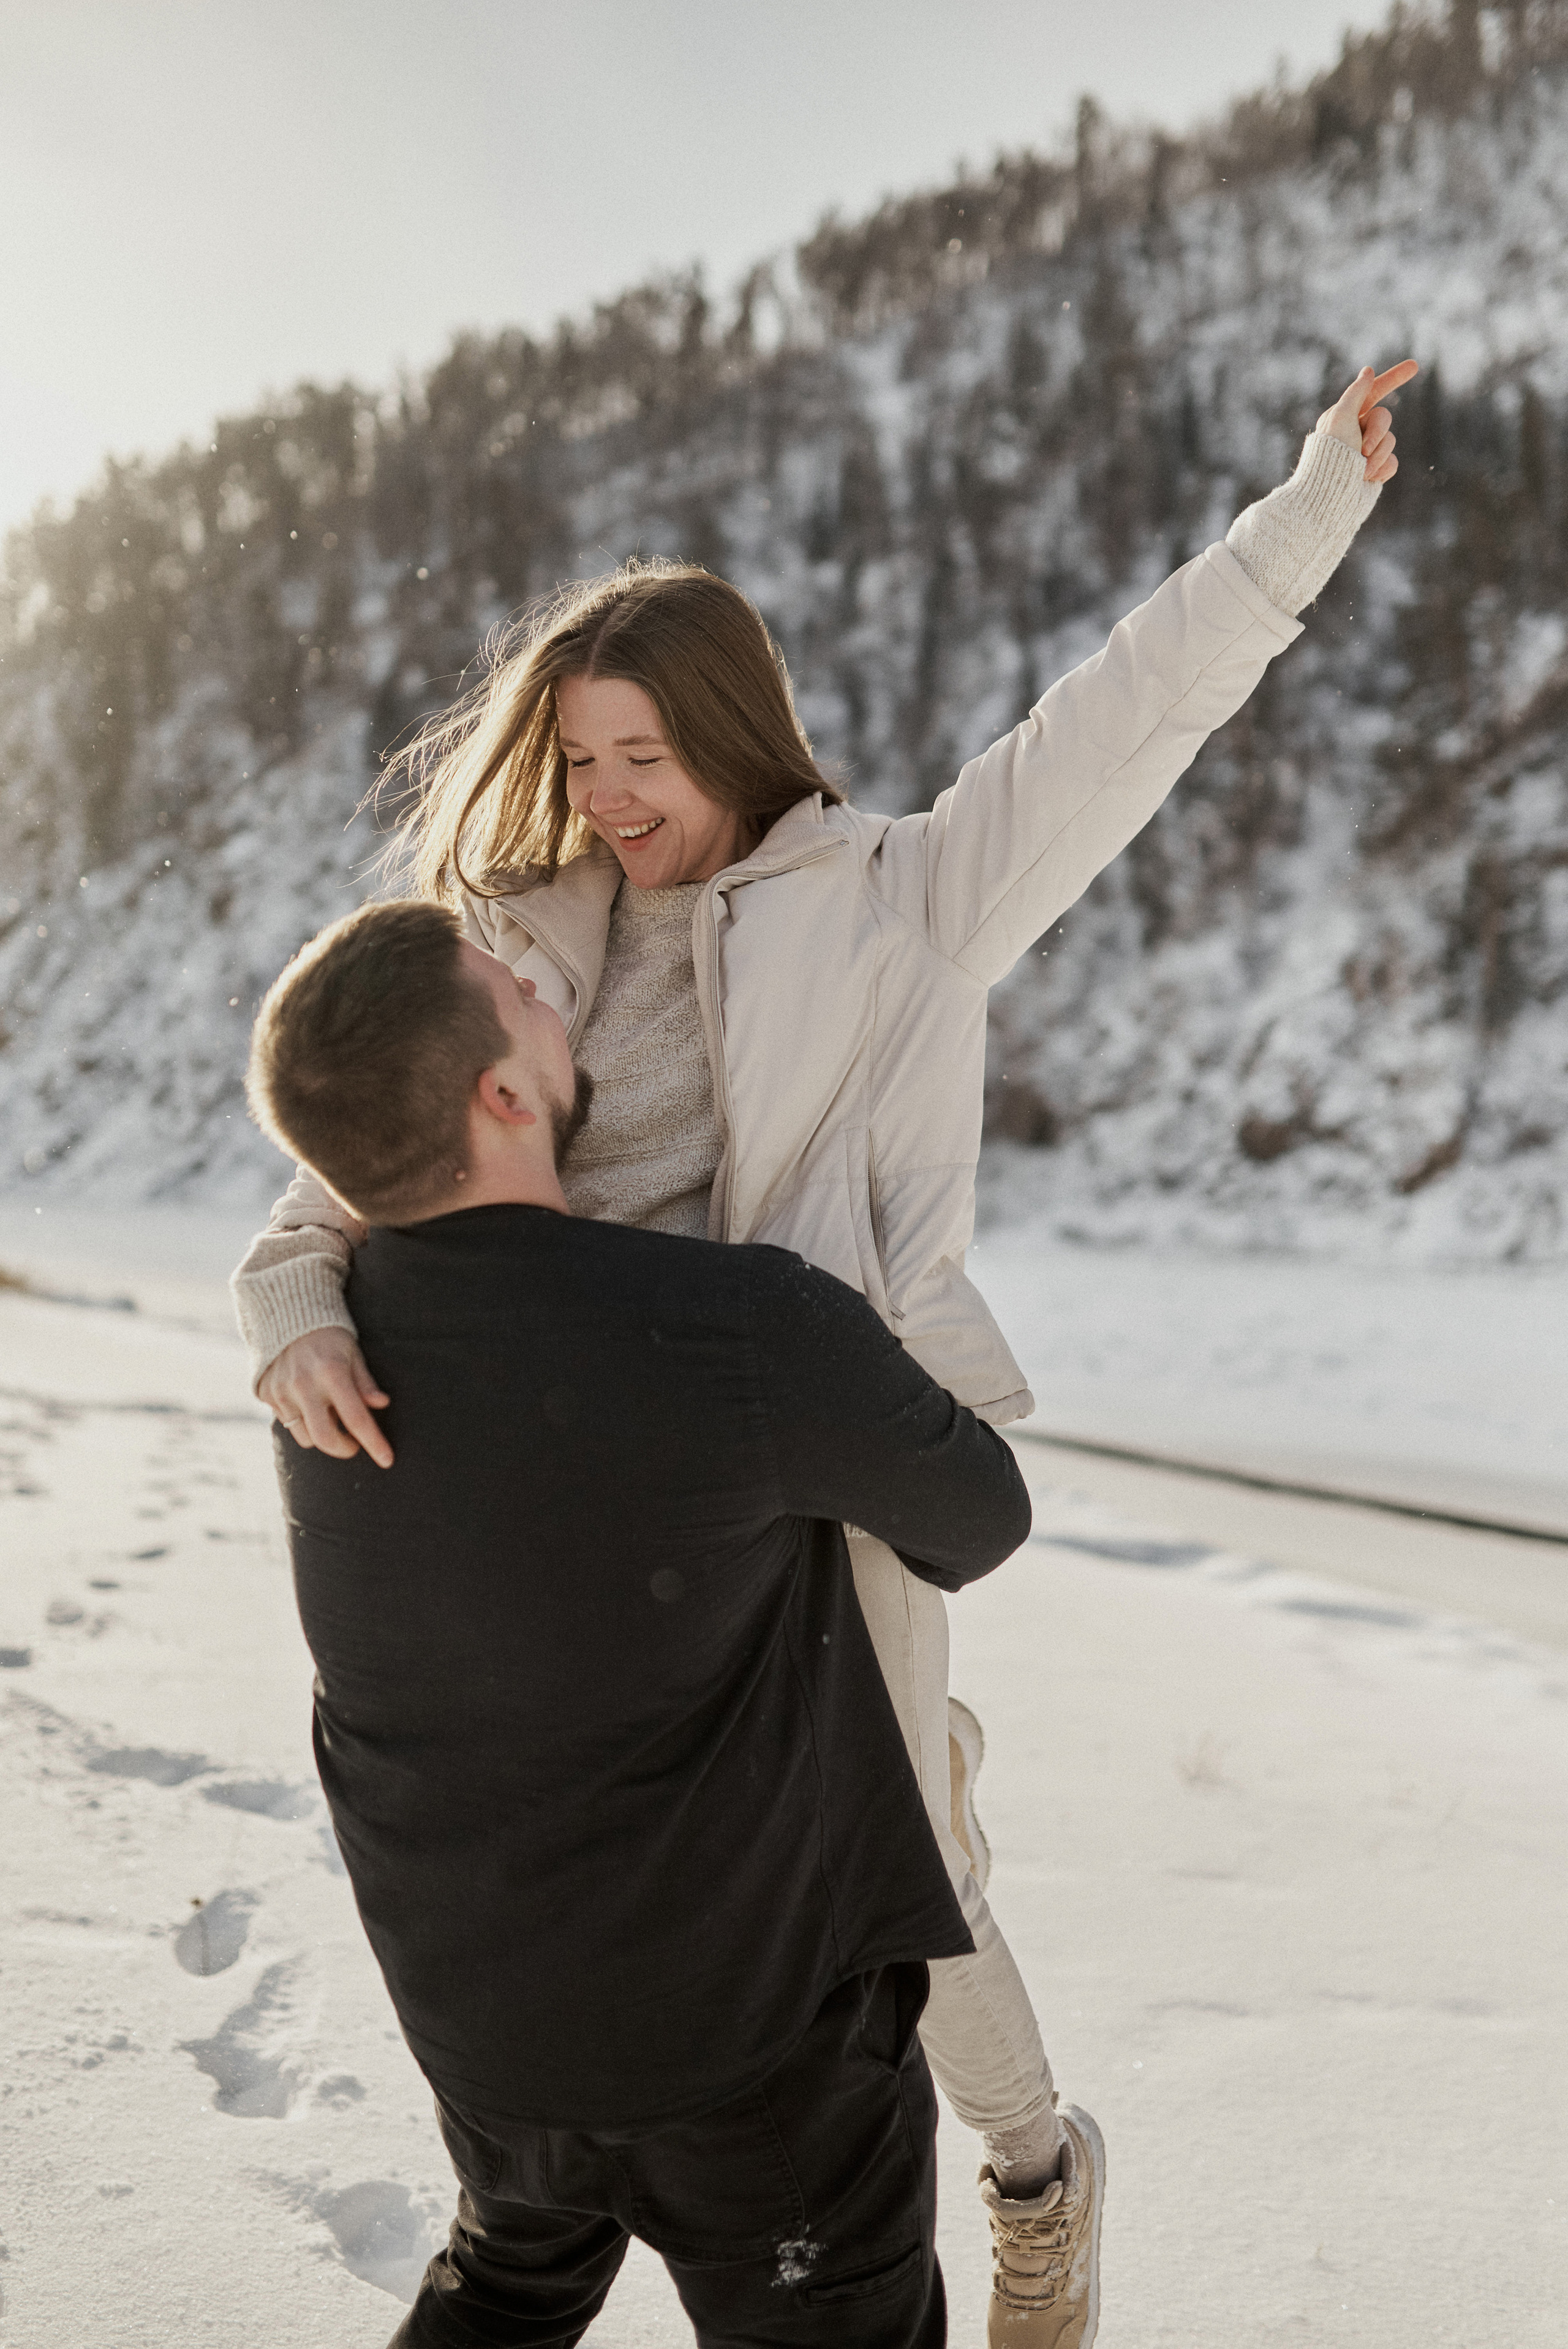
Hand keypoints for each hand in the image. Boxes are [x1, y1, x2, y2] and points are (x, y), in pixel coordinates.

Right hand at [259, 1327, 392, 1467]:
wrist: (285, 1316)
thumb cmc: (329, 1337)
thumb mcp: (353, 1353)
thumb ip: (365, 1382)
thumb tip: (381, 1404)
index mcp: (332, 1373)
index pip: (357, 1418)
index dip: (374, 1442)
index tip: (387, 1460)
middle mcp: (304, 1385)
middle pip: (325, 1439)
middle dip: (343, 1449)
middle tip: (353, 1443)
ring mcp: (282, 1391)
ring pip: (305, 1437)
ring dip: (322, 1435)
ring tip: (329, 1415)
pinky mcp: (266, 1394)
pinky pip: (288, 1423)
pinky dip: (302, 1420)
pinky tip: (307, 1401)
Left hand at [1316, 361, 1418, 483]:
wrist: (1330, 496)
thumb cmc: (1330, 455)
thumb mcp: (1341, 417)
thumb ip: (1356, 393)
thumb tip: (1368, 371)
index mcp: (1345, 416)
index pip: (1373, 392)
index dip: (1393, 378)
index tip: (1415, 365)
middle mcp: (1356, 432)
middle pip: (1384, 418)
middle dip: (1377, 432)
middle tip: (1362, 448)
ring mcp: (1367, 452)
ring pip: (1390, 441)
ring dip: (1377, 455)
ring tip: (1361, 469)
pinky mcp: (1375, 471)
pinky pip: (1393, 462)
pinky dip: (1381, 470)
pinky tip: (1366, 479)